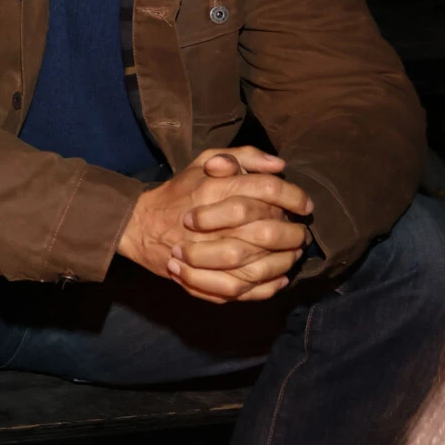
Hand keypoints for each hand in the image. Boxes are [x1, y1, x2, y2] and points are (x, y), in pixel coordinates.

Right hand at [117, 149, 313, 304]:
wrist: (139, 225)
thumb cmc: (179, 192)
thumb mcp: (204, 161)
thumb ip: (243, 156)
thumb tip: (279, 165)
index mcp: (213, 188)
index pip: (266, 189)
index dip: (293, 197)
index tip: (305, 206)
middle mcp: (210, 220)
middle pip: (265, 230)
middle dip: (291, 234)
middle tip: (302, 236)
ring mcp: (203, 253)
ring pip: (255, 264)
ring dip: (281, 263)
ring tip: (292, 257)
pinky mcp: (199, 278)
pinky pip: (238, 288)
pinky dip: (263, 288)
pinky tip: (278, 280)